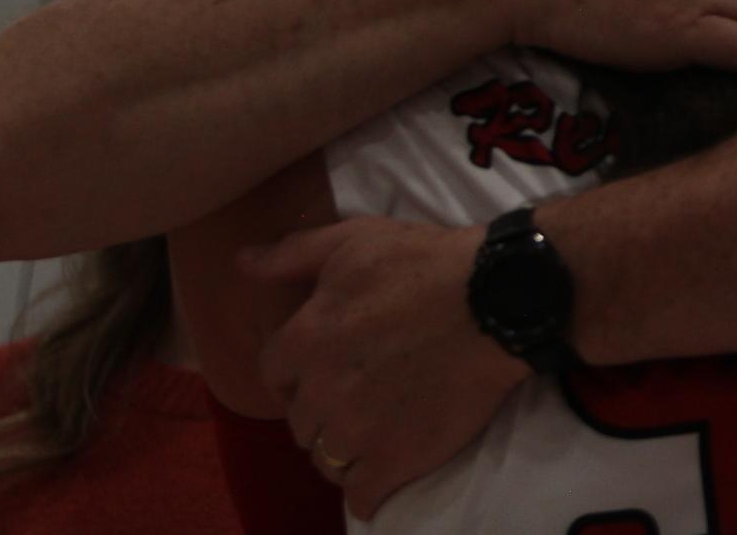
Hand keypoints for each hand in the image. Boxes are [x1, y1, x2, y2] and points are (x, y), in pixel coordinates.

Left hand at [241, 217, 528, 519]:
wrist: (495, 301)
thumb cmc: (424, 262)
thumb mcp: (353, 240)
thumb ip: (292, 255)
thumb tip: (241, 263)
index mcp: (306, 338)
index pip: (274, 373)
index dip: (298, 369)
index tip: (325, 364)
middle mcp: (321, 391)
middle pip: (299, 420)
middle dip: (320, 409)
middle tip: (357, 394)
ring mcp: (356, 431)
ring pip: (325, 459)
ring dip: (342, 448)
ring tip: (373, 430)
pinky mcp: (395, 461)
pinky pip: (360, 495)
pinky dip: (367, 487)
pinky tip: (383, 470)